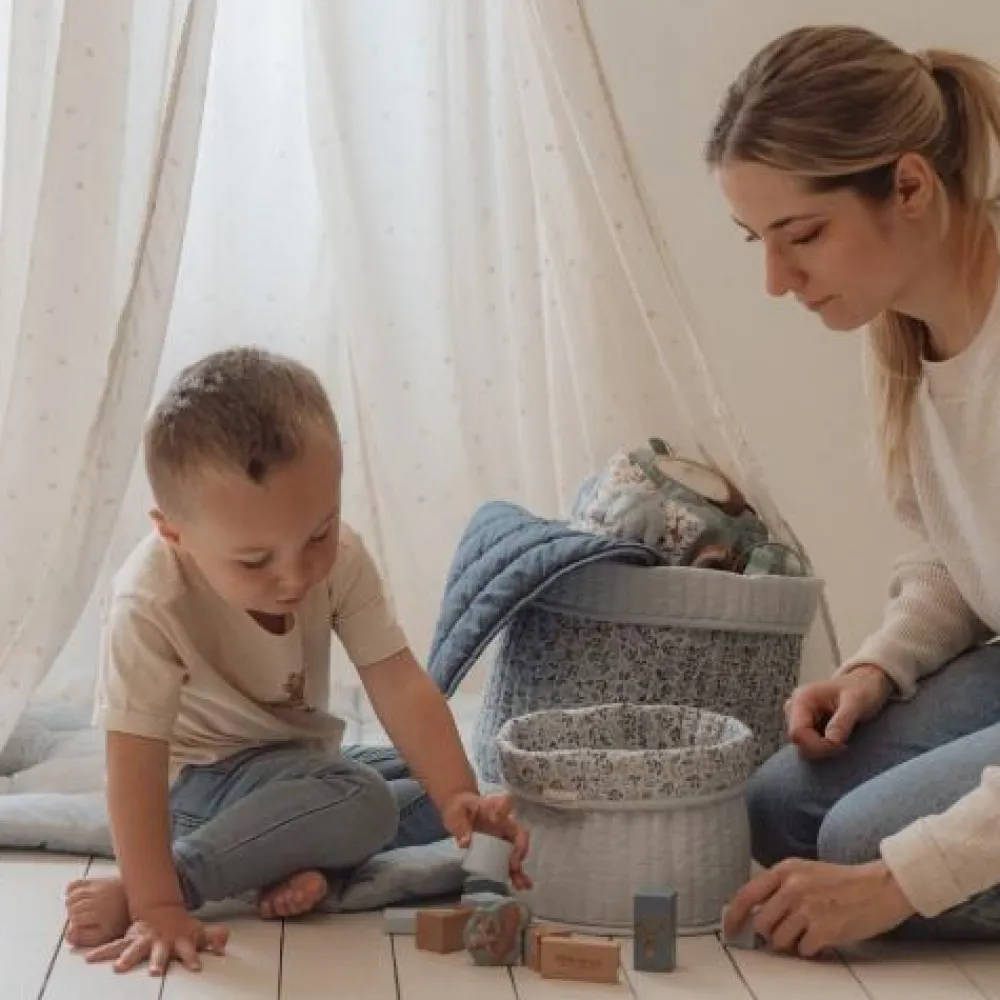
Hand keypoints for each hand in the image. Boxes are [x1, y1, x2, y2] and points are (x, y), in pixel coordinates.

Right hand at [85, 904, 228, 974]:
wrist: (160, 910)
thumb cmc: (180, 926)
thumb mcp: (198, 930)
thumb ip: (212, 935)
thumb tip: (225, 939)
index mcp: (178, 941)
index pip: (189, 950)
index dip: (193, 958)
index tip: (197, 967)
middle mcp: (160, 942)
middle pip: (159, 953)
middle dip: (157, 961)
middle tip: (155, 972)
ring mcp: (143, 941)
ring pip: (134, 949)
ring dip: (127, 958)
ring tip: (119, 967)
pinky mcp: (128, 942)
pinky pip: (113, 948)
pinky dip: (102, 953)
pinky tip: (89, 959)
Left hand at [441, 791, 531, 890]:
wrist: (459, 812)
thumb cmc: (459, 809)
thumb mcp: (456, 814)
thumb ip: (460, 827)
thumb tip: (466, 843)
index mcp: (492, 808)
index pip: (505, 803)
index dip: (504, 809)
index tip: (497, 818)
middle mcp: (503, 822)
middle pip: (518, 832)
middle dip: (519, 849)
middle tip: (513, 864)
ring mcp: (504, 837)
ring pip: (517, 851)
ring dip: (520, 867)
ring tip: (522, 884)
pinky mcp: (500, 851)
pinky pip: (510, 862)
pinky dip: (516, 874)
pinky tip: (520, 886)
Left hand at [724, 858, 914, 956]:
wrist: (880, 887)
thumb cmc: (844, 882)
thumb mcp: (806, 872)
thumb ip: (780, 888)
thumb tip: (755, 913)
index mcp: (785, 869)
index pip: (746, 895)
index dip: (734, 916)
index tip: (731, 930)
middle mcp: (792, 887)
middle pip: (761, 924)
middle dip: (770, 934)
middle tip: (787, 932)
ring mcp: (807, 908)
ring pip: (779, 940)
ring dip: (791, 943)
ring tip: (809, 932)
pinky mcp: (824, 929)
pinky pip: (802, 950)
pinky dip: (810, 949)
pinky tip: (823, 936)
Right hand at [785, 664, 893, 757]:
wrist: (865, 683)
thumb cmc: (861, 690)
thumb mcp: (856, 703)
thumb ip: (842, 721)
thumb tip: (831, 742)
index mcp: (802, 699)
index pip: (797, 733)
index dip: (817, 745)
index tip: (841, 746)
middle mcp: (794, 707)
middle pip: (797, 741)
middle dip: (820, 748)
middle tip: (843, 746)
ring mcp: (797, 716)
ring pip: (801, 744)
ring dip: (821, 749)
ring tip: (841, 742)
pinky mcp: (804, 724)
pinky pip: (807, 743)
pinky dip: (821, 747)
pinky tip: (835, 740)